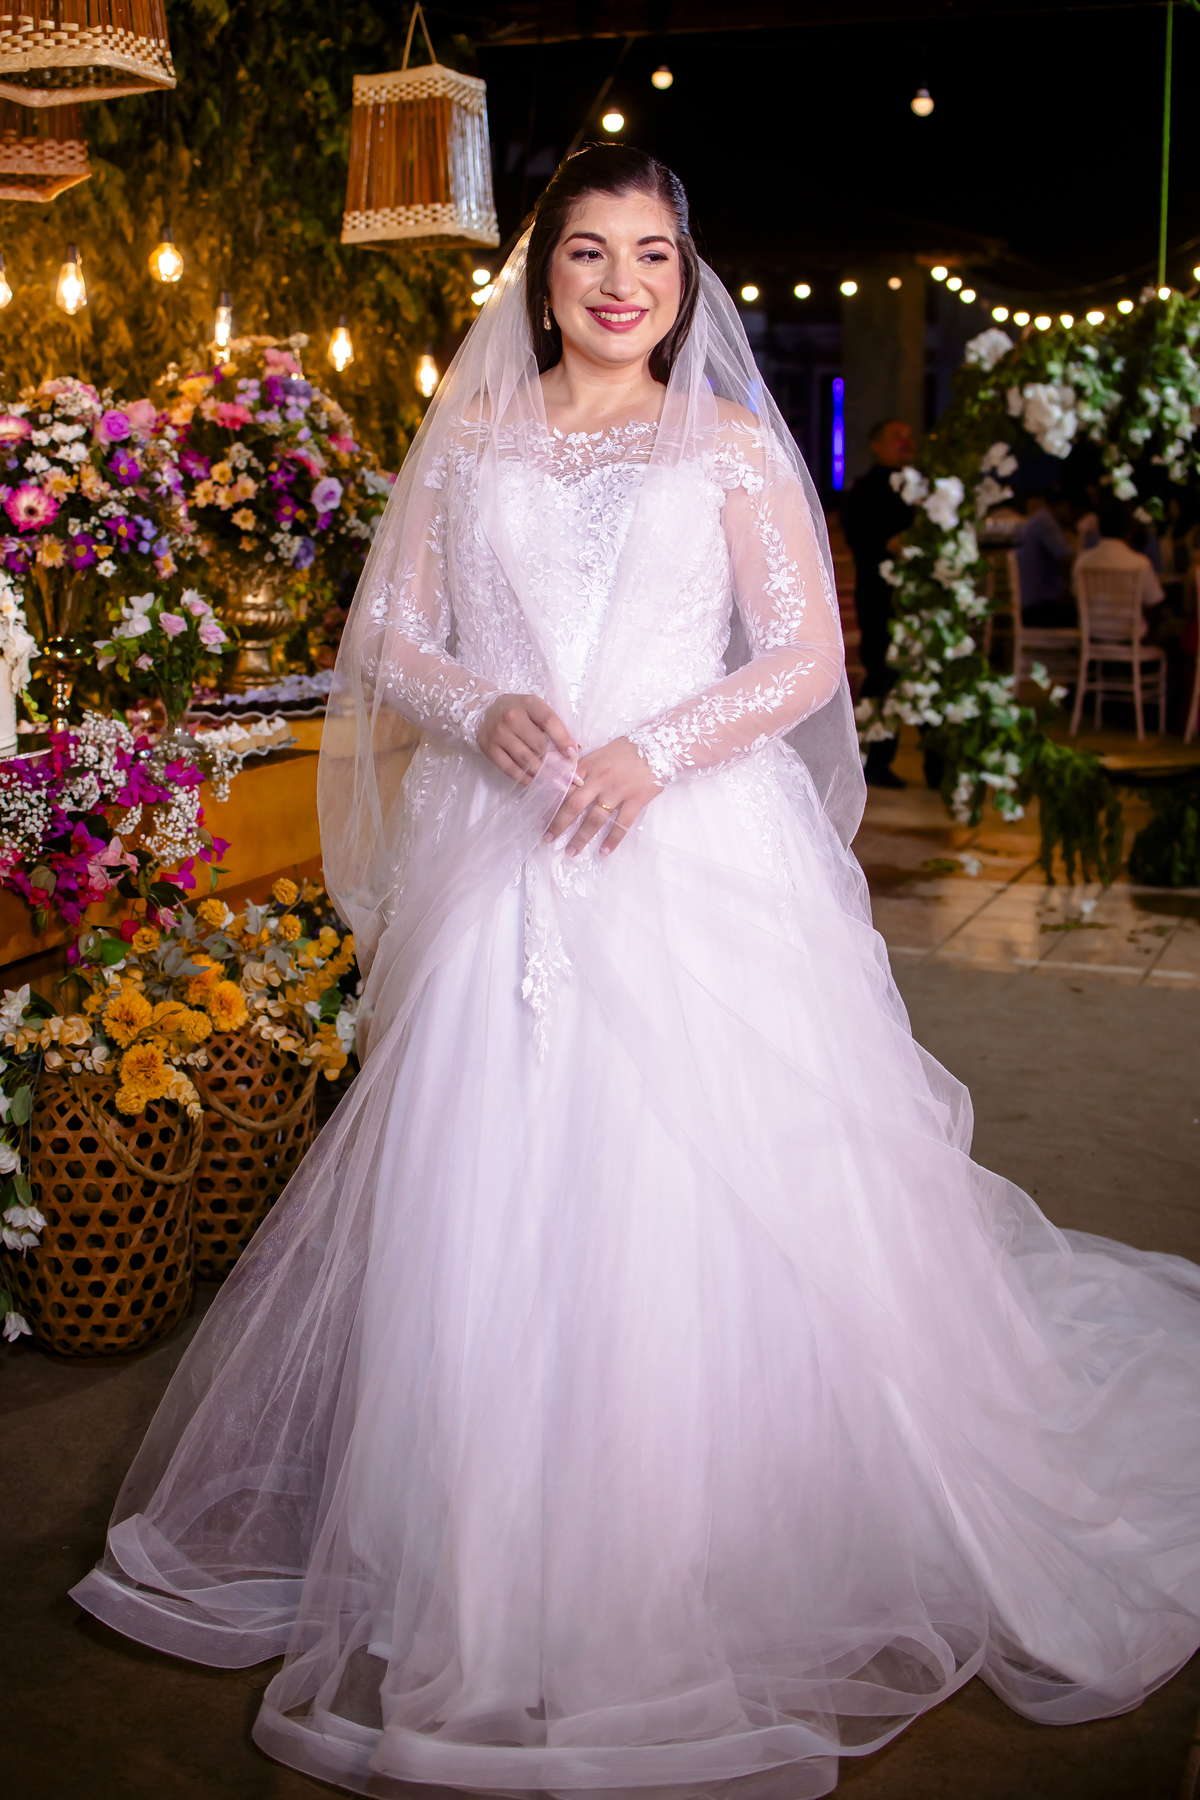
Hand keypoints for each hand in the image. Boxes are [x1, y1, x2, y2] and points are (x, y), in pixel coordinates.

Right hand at [478, 693, 574, 785]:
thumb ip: (555, 726)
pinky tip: (534, 781)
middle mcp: (512, 717)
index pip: (550, 722)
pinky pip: (510, 769)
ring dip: (543, 774)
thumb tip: (576, 749)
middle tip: (568, 776)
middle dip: (556, 763)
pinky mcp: (489, 748)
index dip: (564, 741)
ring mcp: (499, 733)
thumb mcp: (536, 710)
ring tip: (554, 782)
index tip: (573, 757)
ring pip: (527, 760)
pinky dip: (525, 778)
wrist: (484, 710)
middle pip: (540, 745)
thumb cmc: (518, 711)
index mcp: (529, 703)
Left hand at [544, 736, 661, 857]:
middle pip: (574, 806)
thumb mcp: (600, 753)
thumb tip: (566, 784)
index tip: (541, 820)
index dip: (551, 805)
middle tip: (547, 840)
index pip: (565, 788)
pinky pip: (622, 824)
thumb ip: (583, 769)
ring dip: (581, 837)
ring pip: (595, 819)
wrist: (660, 745)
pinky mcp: (636, 800)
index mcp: (588, 766)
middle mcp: (600, 779)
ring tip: (571, 852)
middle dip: (558, 825)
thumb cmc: (628, 750)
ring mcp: (618, 791)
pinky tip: (603, 853)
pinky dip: (612, 840)